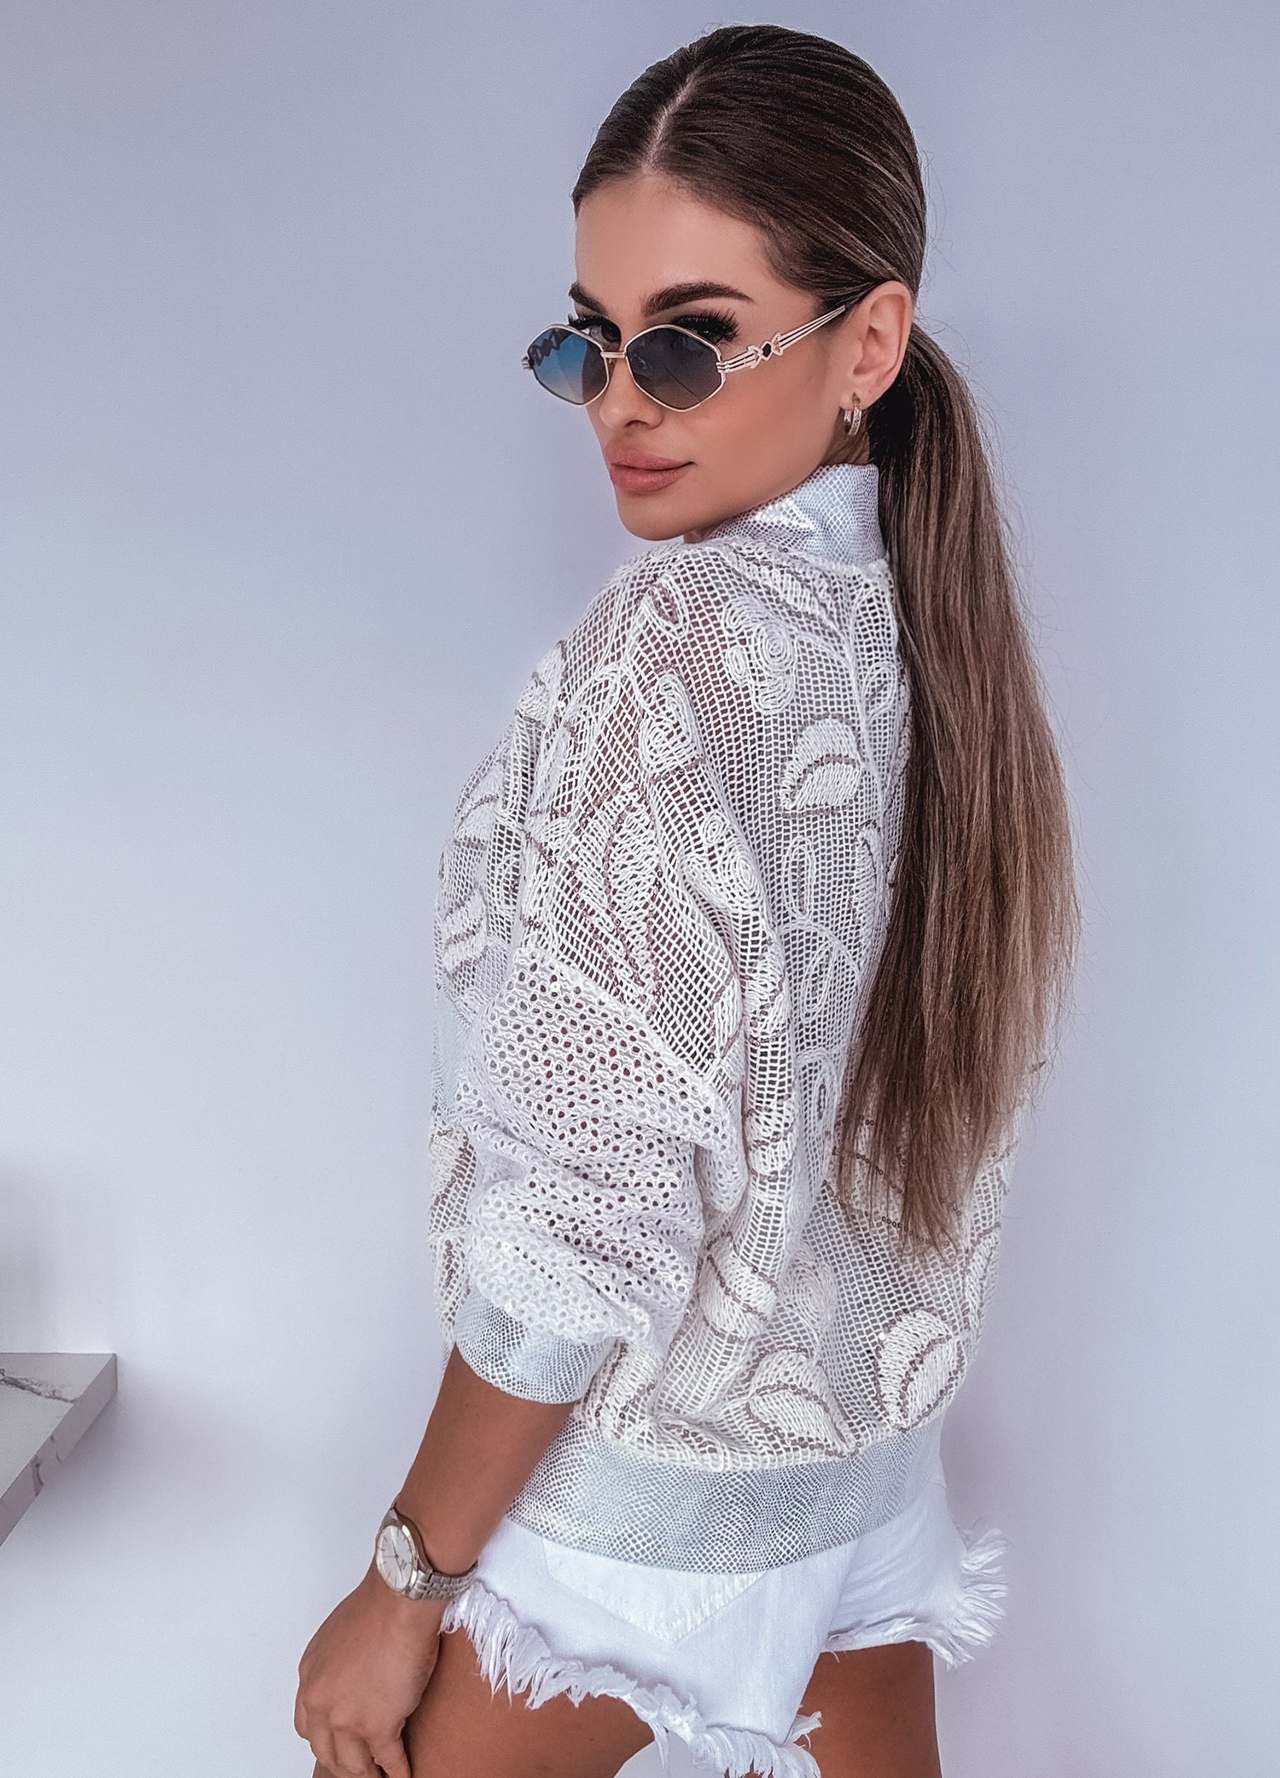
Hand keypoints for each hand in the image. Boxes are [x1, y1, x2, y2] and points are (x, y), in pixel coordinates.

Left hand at [295, 1562, 445, 1777]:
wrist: (399, 1600)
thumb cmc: (377, 1604)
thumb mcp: (337, 1634)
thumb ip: (336, 1664)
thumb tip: (351, 1677)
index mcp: (310, 1678)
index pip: (307, 1726)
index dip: (324, 1740)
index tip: (335, 1747)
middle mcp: (321, 1703)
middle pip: (326, 1752)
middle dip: (343, 1765)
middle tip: (358, 1770)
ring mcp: (348, 1719)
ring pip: (354, 1764)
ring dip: (369, 1774)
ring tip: (380, 1777)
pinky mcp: (379, 1726)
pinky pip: (389, 1761)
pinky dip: (398, 1772)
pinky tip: (403, 1775)